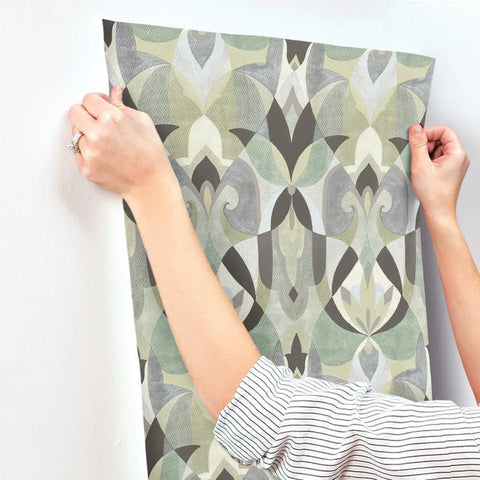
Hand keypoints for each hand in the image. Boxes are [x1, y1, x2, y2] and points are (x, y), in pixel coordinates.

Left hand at [67, 86, 171, 200]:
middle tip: (95, 120)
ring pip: (76, 134)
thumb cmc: (151, 154)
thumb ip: (123, 105)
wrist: (150, 183)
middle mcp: (98, 134)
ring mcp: (90, 152)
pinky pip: (78, 153)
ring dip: (86, 134)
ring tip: (104, 142)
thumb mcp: (143, 122)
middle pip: (74, 112)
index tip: (99, 105)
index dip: (95, 100)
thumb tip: (115, 93)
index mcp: (112, 118)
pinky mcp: (86, 168)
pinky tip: (104, 155)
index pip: (88, 99)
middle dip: (84, 113)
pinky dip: (88, 152)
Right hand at [408, 123, 469, 220]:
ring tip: (420, 167)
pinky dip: (428, 162)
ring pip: (438, 150)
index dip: (429, 132)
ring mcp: (455, 165)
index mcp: (457, 154)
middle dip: (426, 145)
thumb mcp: (421, 165)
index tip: (417, 139)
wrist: (438, 212)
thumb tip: (415, 129)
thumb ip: (418, 144)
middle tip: (416, 155)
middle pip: (441, 140)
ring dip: (426, 154)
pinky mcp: (449, 172)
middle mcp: (459, 158)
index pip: (445, 131)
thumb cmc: (434, 194)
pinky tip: (422, 171)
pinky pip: (438, 160)